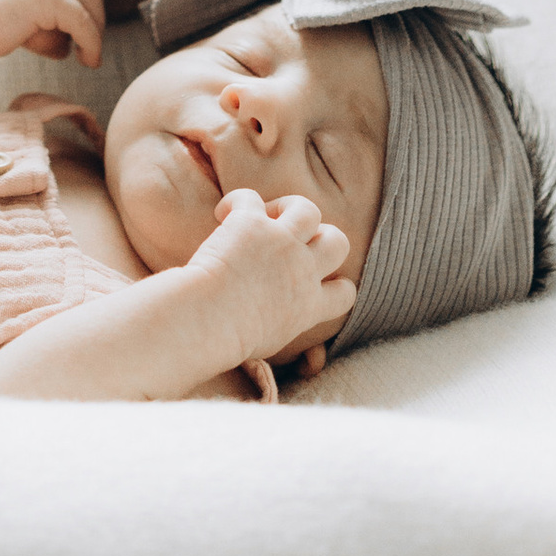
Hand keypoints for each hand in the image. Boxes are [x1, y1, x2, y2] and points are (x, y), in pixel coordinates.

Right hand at [0, 0, 108, 70]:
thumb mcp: (27, 4)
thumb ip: (54, 9)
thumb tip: (83, 35)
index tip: (91, 18)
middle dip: (97, 11)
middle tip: (89, 39)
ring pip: (92, 3)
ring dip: (95, 32)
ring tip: (88, 57)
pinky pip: (84, 22)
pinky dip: (92, 43)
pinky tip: (88, 60)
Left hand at [186, 186, 356, 371]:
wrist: (209, 322)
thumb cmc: (230, 341)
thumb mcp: (271, 346)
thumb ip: (287, 332)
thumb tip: (303, 358)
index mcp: (310, 306)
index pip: (346, 292)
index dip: (335, 282)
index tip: (312, 281)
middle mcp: (302, 269)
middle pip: (338, 241)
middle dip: (321, 237)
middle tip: (293, 242)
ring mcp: (280, 241)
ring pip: (308, 210)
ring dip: (289, 208)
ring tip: (267, 216)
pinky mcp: (252, 222)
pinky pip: (250, 197)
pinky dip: (237, 201)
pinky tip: (223, 213)